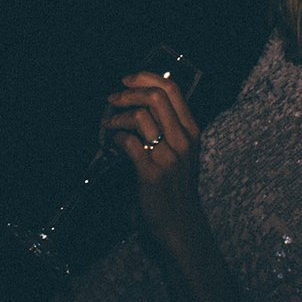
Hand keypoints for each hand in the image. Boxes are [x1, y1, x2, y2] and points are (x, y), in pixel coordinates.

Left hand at [104, 70, 204, 242]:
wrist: (179, 224)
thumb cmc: (175, 185)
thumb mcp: (181, 152)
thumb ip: (166, 126)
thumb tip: (137, 99)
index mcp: (191, 132)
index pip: (172, 90)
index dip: (146, 77)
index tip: (127, 80)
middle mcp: (184, 141)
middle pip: (155, 97)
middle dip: (128, 93)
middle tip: (113, 100)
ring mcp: (169, 157)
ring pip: (140, 116)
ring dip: (118, 116)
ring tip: (109, 124)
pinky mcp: (152, 173)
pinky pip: (129, 142)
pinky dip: (116, 138)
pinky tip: (113, 144)